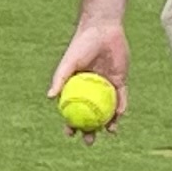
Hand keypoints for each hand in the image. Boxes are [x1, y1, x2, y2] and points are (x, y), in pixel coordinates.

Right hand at [48, 22, 127, 137]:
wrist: (102, 30)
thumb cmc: (81, 45)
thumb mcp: (69, 63)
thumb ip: (60, 79)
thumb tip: (50, 98)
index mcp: (77, 87)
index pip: (72, 110)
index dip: (70, 124)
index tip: (70, 134)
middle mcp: (91, 89)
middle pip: (90, 115)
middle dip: (90, 130)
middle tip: (89, 140)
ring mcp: (106, 86)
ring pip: (107, 110)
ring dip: (108, 123)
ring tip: (110, 132)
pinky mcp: (120, 81)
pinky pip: (121, 98)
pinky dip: (121, 107)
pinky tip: (120, 115)